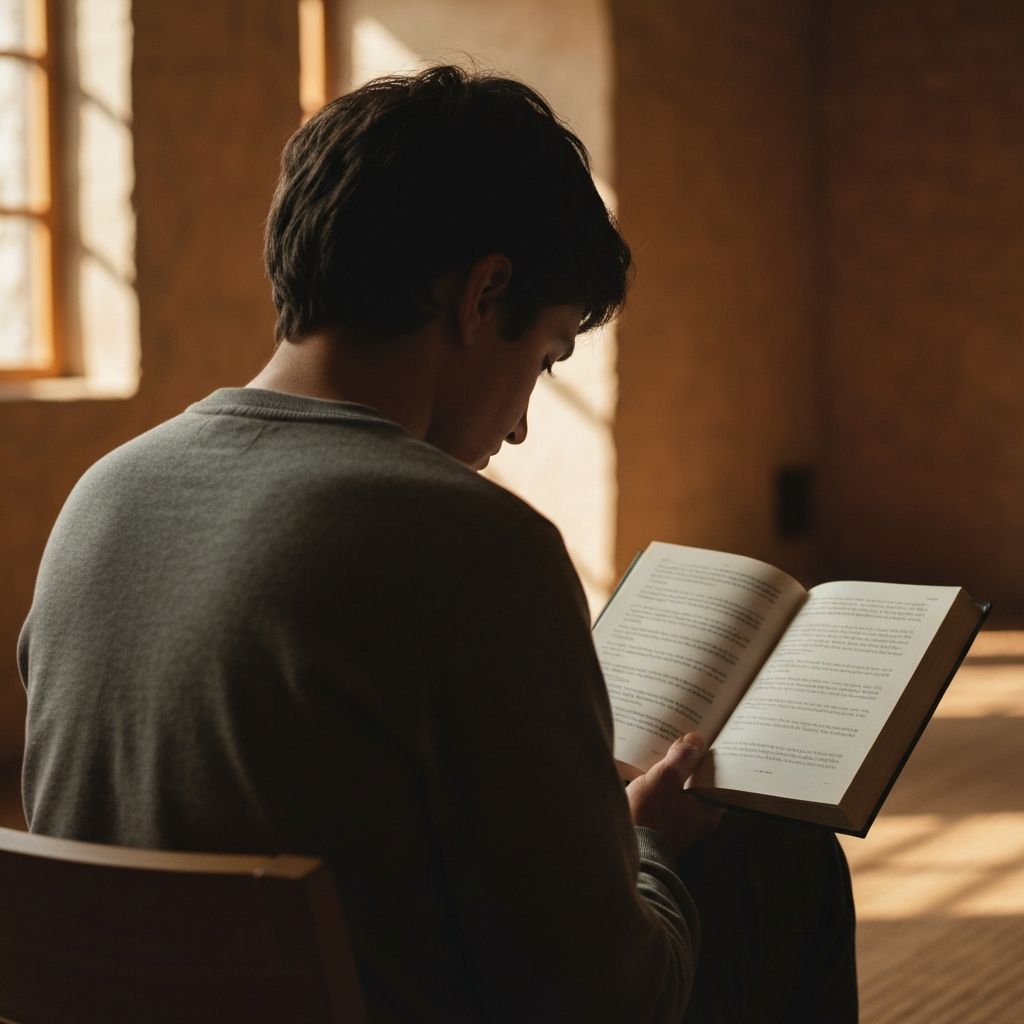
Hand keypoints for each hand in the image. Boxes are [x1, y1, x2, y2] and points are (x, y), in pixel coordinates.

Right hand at [625, 733, 721, 856]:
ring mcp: (681, 820)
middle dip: (691, 759)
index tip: (705, 736)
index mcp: (709, 809)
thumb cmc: (651, 816)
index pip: (717, 776)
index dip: (711, 756)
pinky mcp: (664, 821)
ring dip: (675, 770)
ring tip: (667, 746)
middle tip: (685, 735)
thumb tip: (697, 738)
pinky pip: (669, 795)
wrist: (626, 849)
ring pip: (683, 787)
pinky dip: (664, 782)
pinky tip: (653, 768)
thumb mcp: (666, 778)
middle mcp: (700, 817)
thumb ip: (683, 757)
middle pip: (699, 780)